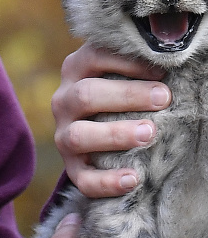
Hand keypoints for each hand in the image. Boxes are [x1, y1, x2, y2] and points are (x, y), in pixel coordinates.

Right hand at [52, 42, 169, 197]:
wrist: (102, 129)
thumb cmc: (125, 93)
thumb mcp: (125, 73)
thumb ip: (140, 64)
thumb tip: (173, 57)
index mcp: (76, 70)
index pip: (94, 57)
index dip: (126, 62)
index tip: (162, 69)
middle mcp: (64, 101)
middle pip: (85, 95)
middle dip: (126, 96)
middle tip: (163, 99)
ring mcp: (64, 135)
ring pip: (78, 135)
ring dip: (114, 134)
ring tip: (149, 133)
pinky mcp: (72, 166)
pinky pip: (82, 178)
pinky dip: (106, 181)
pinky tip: (133, 179)